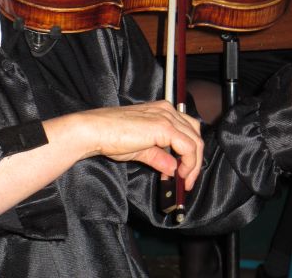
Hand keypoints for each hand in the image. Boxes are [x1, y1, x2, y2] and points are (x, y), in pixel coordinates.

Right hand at [79, 100, 202, 190]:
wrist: (96, 131)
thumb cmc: (110, 135)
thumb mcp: (140, 149)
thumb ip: (159, 157)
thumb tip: (173, 168)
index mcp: (161, 111)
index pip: (187, 130)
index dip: (190, 153)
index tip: (184, 174)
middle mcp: (166, 110)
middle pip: (196, 134)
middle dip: (196, 160)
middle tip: (187, 179)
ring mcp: (166, 117)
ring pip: (196, 141)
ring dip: (194, 164)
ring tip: (184, 181)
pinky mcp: (164, 127)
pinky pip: (188, 147)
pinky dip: (189, 164)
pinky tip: (179, 175)